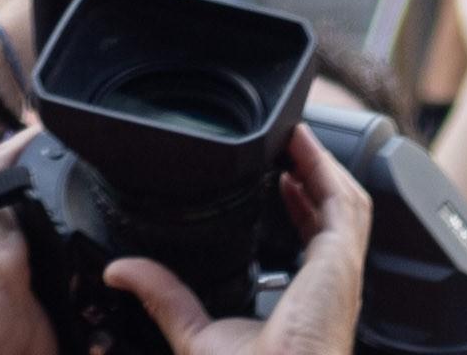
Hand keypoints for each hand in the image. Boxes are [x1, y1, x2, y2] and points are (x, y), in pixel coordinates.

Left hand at [106, 121, 368, 354]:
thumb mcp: (195, 334)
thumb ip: (163, 297)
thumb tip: (121, 272)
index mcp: (306, 304)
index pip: (312, 242)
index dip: (299, 206)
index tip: (280, 179)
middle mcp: (329, 287)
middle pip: (334, 216)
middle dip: (315, 175)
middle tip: (288, 143)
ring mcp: (339, 273)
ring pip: (345, 203)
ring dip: (323, 164)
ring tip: (296, 133)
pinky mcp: (340, 262)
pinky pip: (343, 204)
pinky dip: (326, 168)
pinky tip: (302, 142)